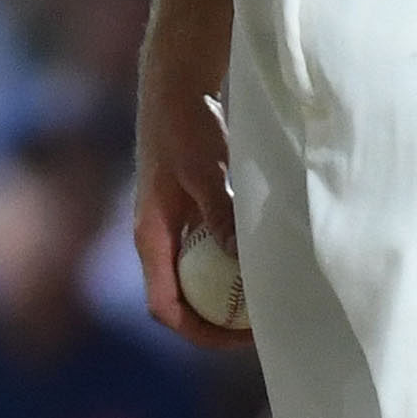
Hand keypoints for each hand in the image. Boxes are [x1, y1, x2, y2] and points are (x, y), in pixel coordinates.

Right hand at [132, 29, 249, 348]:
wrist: (176, 80)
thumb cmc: (187, 123)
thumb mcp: (206, 170)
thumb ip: (222, 215)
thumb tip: (242, 263)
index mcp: (149, 235)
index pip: (164, 306)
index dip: (199, 332)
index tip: (239, 338)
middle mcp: (156, 236)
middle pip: (182, 298)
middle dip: (218, 320)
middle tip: (263, 326)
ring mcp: (171, 221)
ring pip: (196, 274)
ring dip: (226, 292)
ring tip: (268, 296)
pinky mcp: (188, 205)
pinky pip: (206, 249)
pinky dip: (231, 262)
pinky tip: (264, 256)